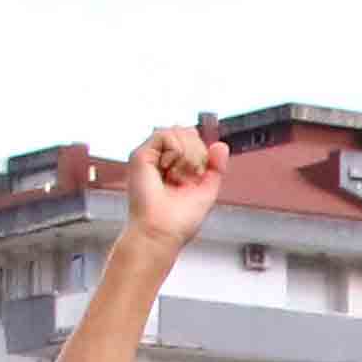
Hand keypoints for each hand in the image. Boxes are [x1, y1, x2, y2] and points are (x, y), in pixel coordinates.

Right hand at [122, 122, 225, 246]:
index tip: (198, 175)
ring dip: (187, 154)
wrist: (162, 231)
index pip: (192, 140)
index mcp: (175, 167)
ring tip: (178, 176)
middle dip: (197, 152)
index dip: (202, 152)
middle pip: (186, 131)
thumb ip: (216, 167)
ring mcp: (151, 156)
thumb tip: (221, 145)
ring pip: (177, 130)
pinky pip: (165, 134)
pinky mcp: (140, 154)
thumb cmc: (180, 220)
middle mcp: (162, 159)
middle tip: (188, 177)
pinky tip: (169, 170)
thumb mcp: (207, 190)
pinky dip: (175, 152)